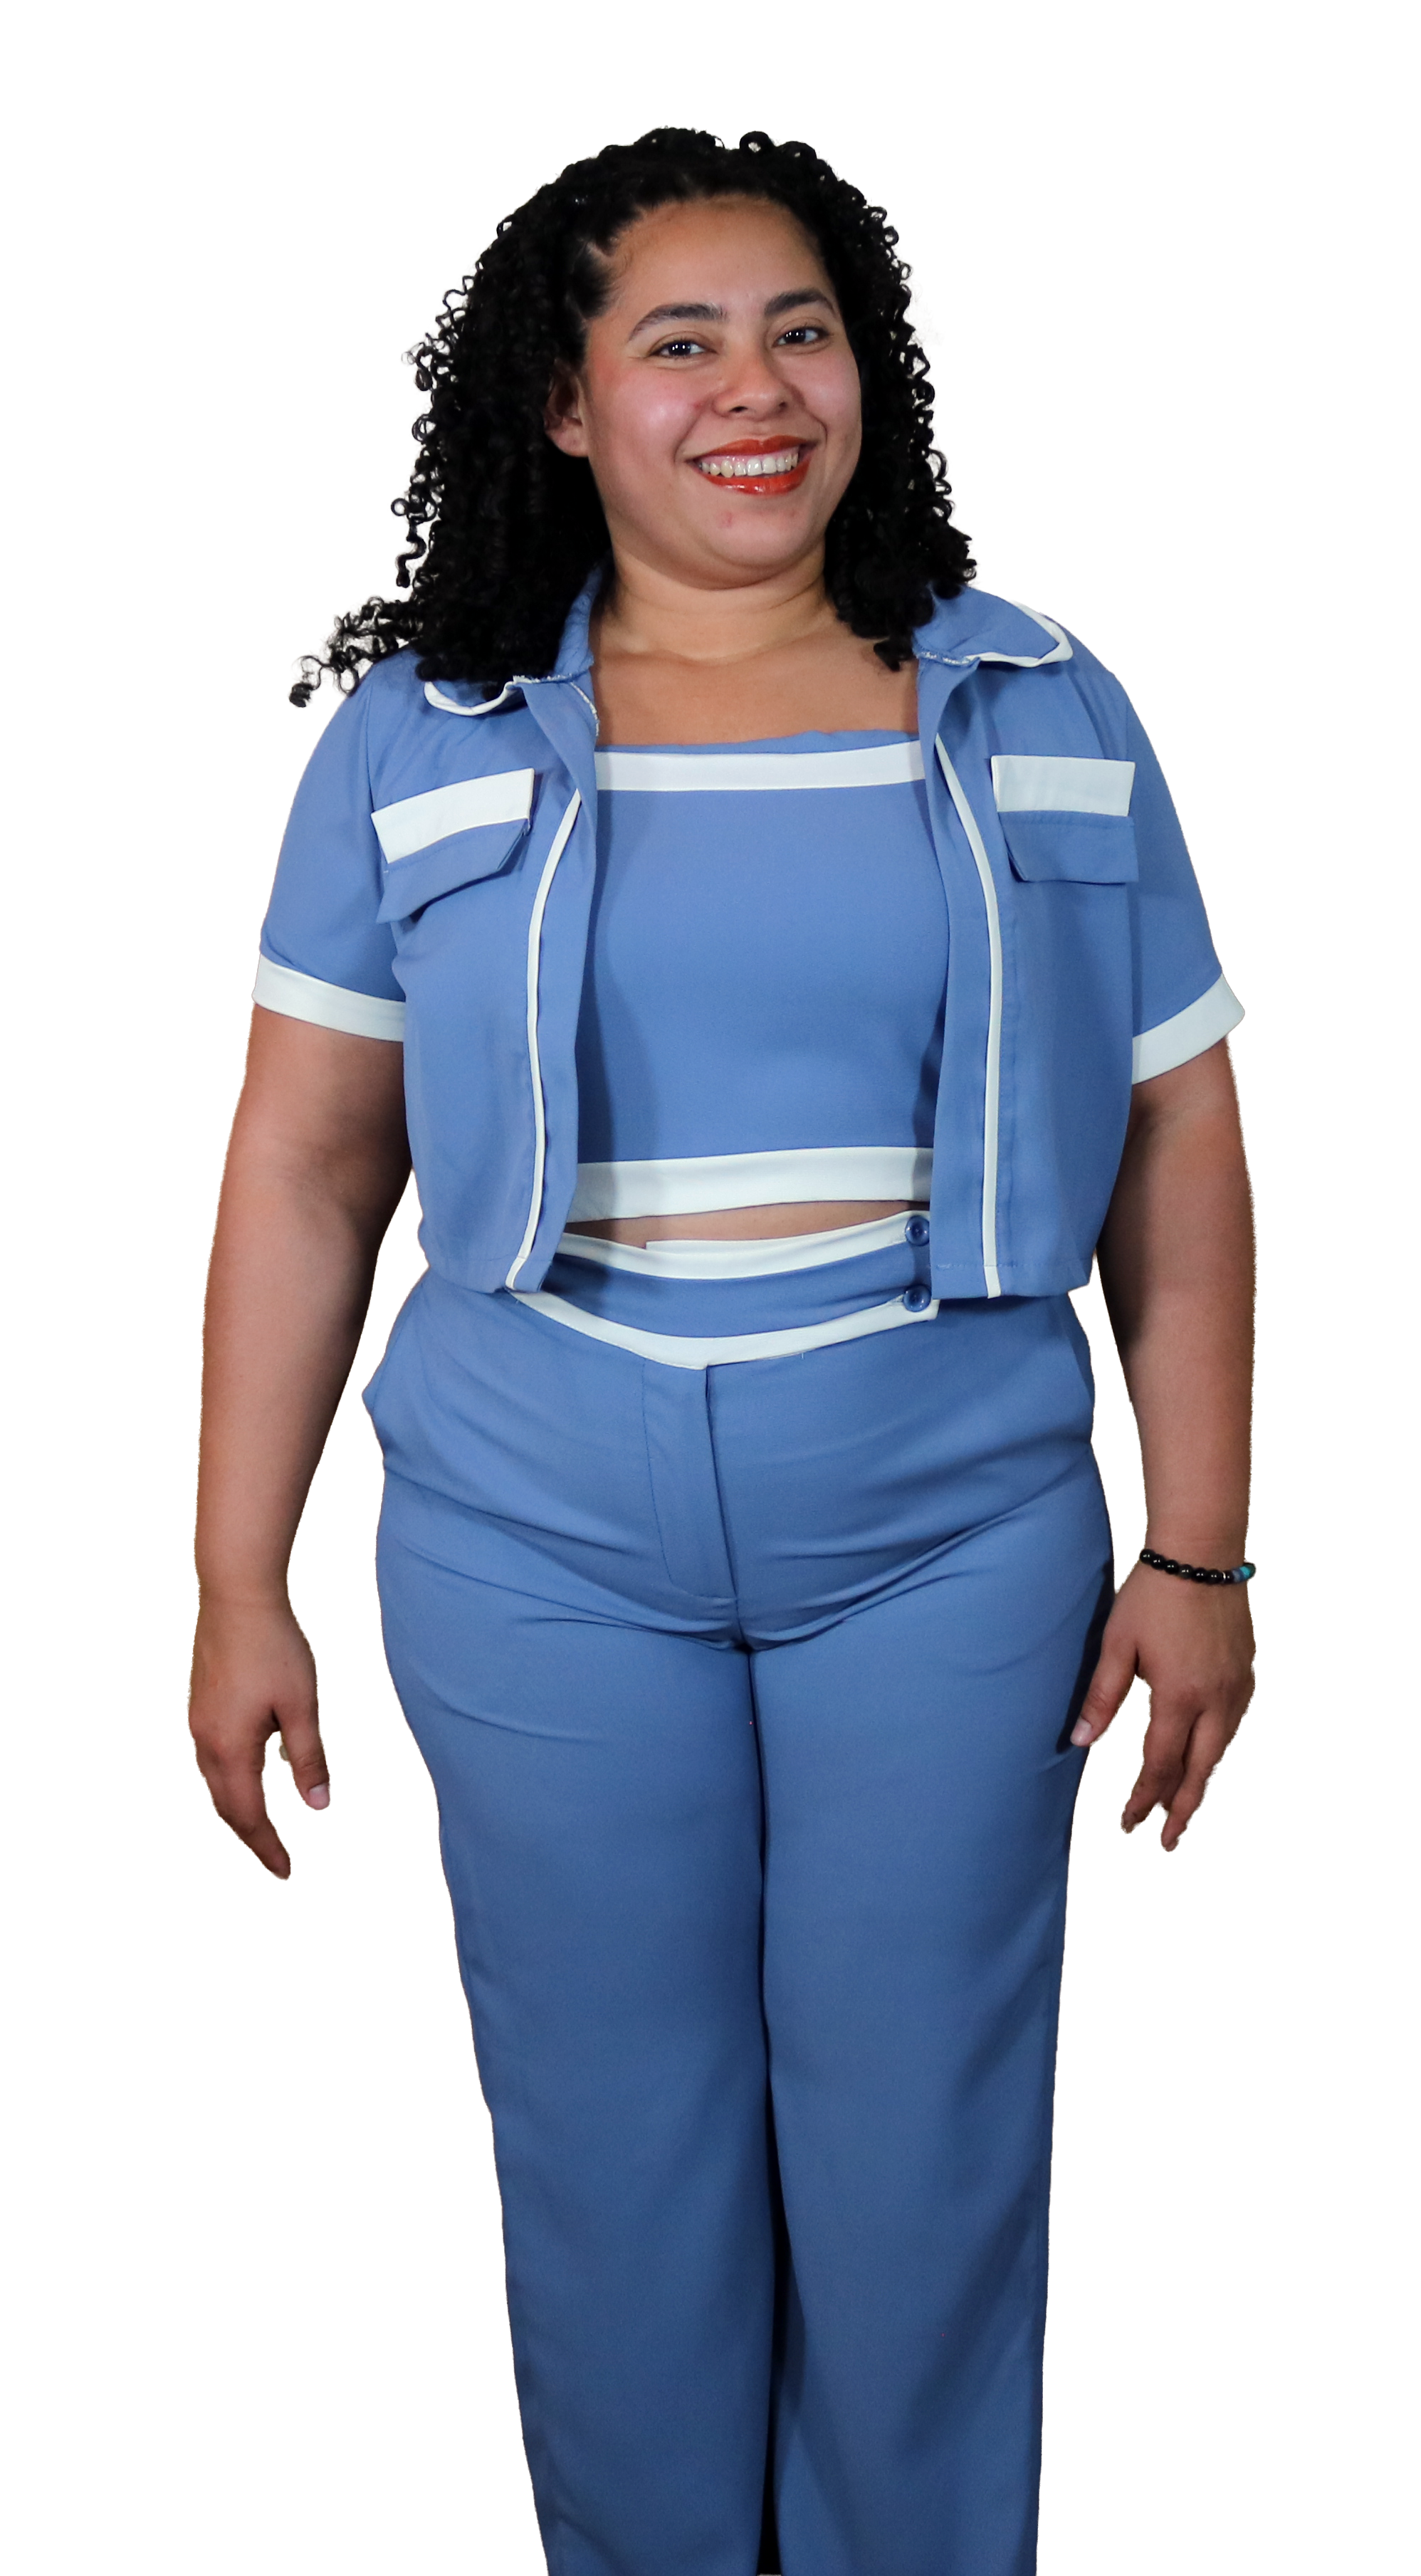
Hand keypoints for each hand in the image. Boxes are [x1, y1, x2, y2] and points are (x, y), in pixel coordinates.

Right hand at [189, 1596, 328, 1877]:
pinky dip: (232, 1779)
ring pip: (215, 1782)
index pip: (249, 1815)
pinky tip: (253, 1770)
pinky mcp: (200, 1703)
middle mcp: (206, 1741)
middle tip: (277, 1859)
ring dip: (238, 1808)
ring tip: (263, 1825)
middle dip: (251, 1836)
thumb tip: (319, 1806)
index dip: (268, 1847)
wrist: (236, 1595)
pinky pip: (212, 1757)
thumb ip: (309, 1758)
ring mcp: (198, 1721)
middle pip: (226, 1806)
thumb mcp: (302, 1705)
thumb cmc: (274, 1647)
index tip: (286, 1872)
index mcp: (231, 1747)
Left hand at [1072, 1562, 1253, 1849]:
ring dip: (1200, 1778)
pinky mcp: (1246, 1669)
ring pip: (1220, 1748)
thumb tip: (1080, 1744)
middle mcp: (1217, 1698)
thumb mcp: (1116, 1645)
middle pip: (1200, 1770)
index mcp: (1180, 1696)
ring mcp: (1237, 1685)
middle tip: (1166, 1839)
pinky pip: (1233, 1722)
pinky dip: (1217, 1745)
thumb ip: (1100, 1697)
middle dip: (1181, 1808)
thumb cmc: (1153, 1593)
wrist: (1201, 1552)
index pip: (1160, 1765)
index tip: (1129, 1824)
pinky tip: (1205, 1749)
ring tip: (1182, 1802)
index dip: (1143, 1799)